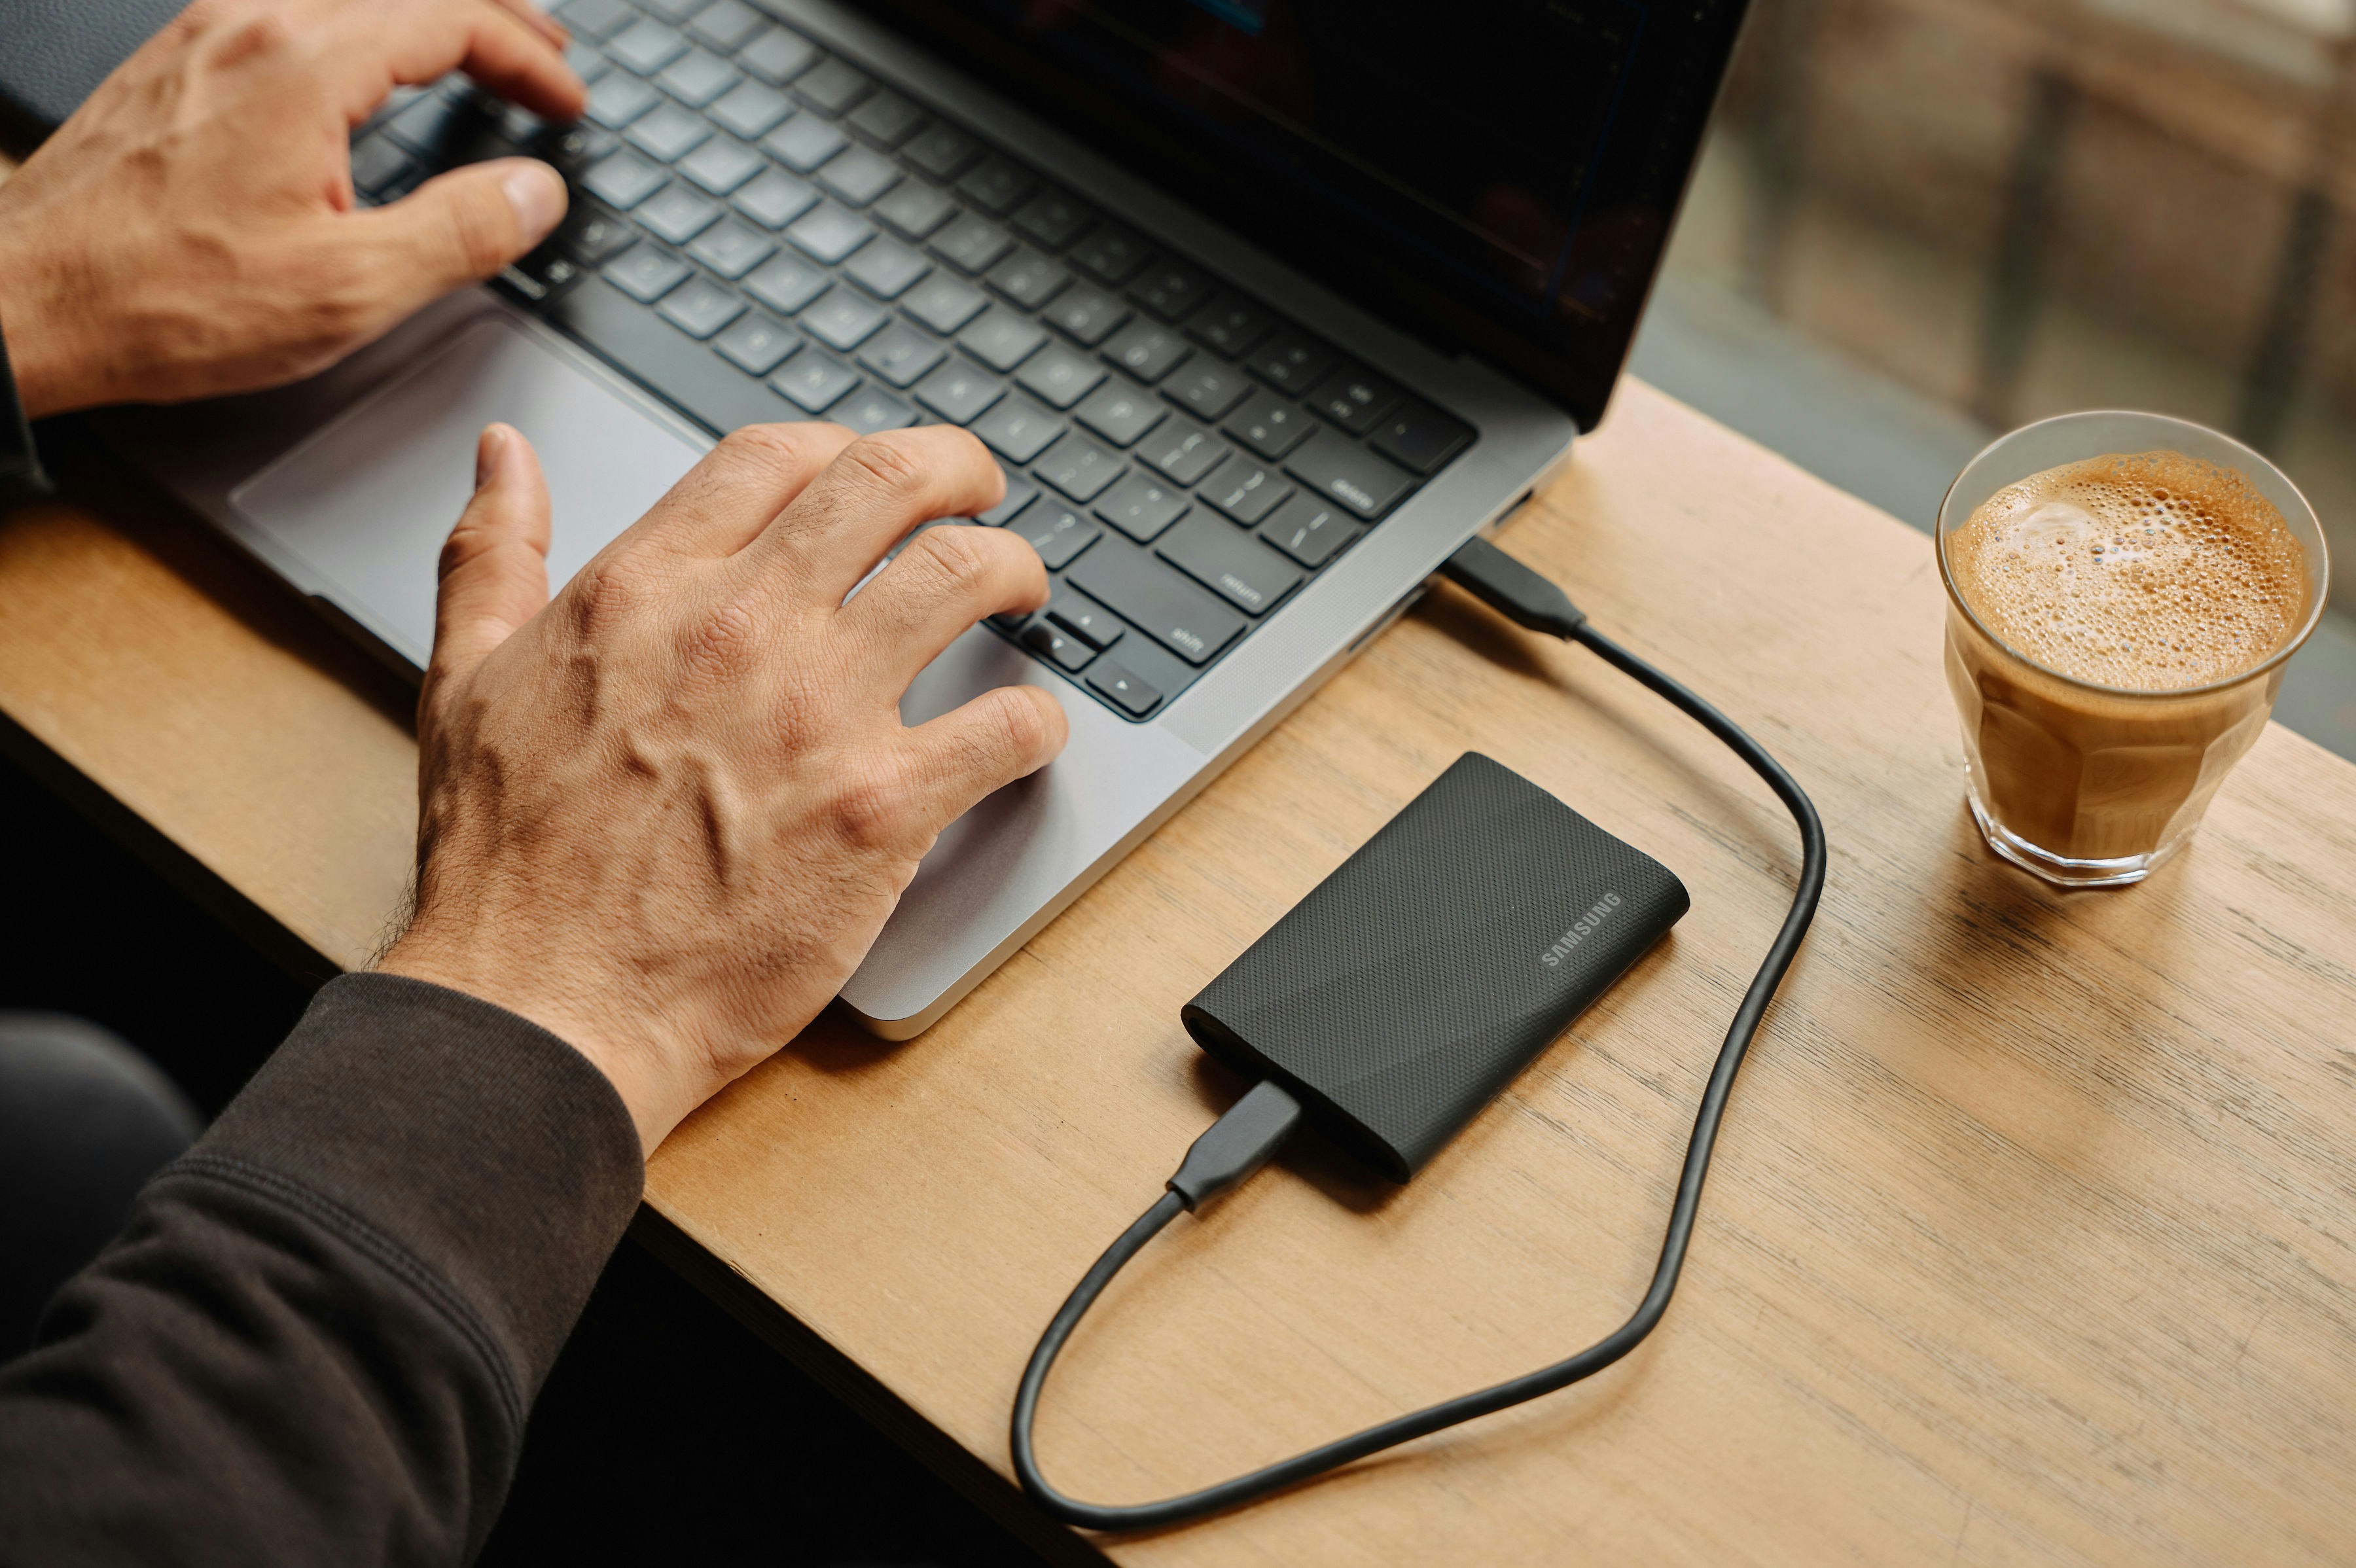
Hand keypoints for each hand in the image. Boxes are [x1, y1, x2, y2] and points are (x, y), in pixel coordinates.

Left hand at [0, 0, 584, 418]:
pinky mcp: (176, 65)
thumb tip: (534, 192)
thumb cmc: (164, 299)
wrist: (26, 300)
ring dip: (424, 16)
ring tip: (472, 50)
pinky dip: (361, 27)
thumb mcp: (347, 289)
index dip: (529, 59)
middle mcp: (251, 25)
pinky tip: (367, 66)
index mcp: (305, 65)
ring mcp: (206, 37)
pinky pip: (291, 10)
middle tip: (547, 62)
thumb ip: (460, 233)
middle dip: (493, 19)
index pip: (453, 19)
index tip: (567, 104)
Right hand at [379, 423, 1069, 1151]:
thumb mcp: (462, 679)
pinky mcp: (881, 809)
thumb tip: (502, 454)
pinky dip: (1039, 719)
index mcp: (646, 588)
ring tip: (1021, 590)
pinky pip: (1005, 726)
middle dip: (958, 470)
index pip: (777, 455)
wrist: (540, 1006)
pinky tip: (1031, 731)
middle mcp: (741, 628)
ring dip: (1012, 567)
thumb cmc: (501, 865)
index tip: (872, 477)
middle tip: (982, 496)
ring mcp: (819, 714)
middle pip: (890, 481)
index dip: (842, 448)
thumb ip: (491, 554)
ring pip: (964, 575)